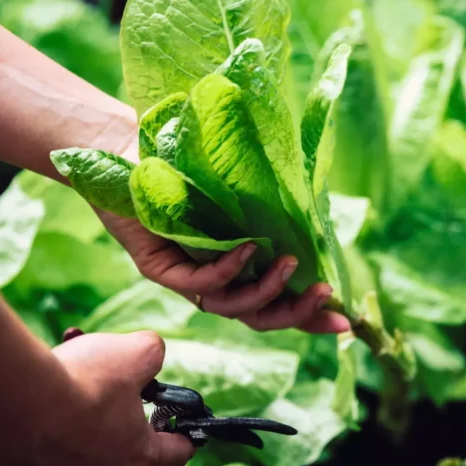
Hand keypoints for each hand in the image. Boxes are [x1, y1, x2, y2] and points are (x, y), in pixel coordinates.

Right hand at [0, 331, 194, 465]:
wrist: (12, 401)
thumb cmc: (81, 384)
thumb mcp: (135, 353)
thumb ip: (152, 353)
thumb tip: (149, 353)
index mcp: (136, 455)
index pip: (174, 454)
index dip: (183, 436)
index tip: (183, 429)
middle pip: (120, 443)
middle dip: (117, 408)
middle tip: (108, 382)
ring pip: (74, 442)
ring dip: (75, 410)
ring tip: (66, 373)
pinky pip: (34, 445)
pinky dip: (37, 421)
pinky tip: (34, 393)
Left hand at [98, 139, 350, 334]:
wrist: (122, 144)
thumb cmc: (182, 158)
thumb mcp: (238, 185)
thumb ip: (269, 206)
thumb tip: (318, 212)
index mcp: (233, 263)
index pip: (274, 301)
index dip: (307, 315)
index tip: (343, 321)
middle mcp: (211, 276)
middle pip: (256, 315)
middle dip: (295, 313)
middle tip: (325, 297)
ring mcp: (184, 276)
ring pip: (229, 306)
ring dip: (265, 292)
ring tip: (289, 265)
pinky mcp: (157, 266)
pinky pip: (197, 283)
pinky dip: (227, 269)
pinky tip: (248, 248)